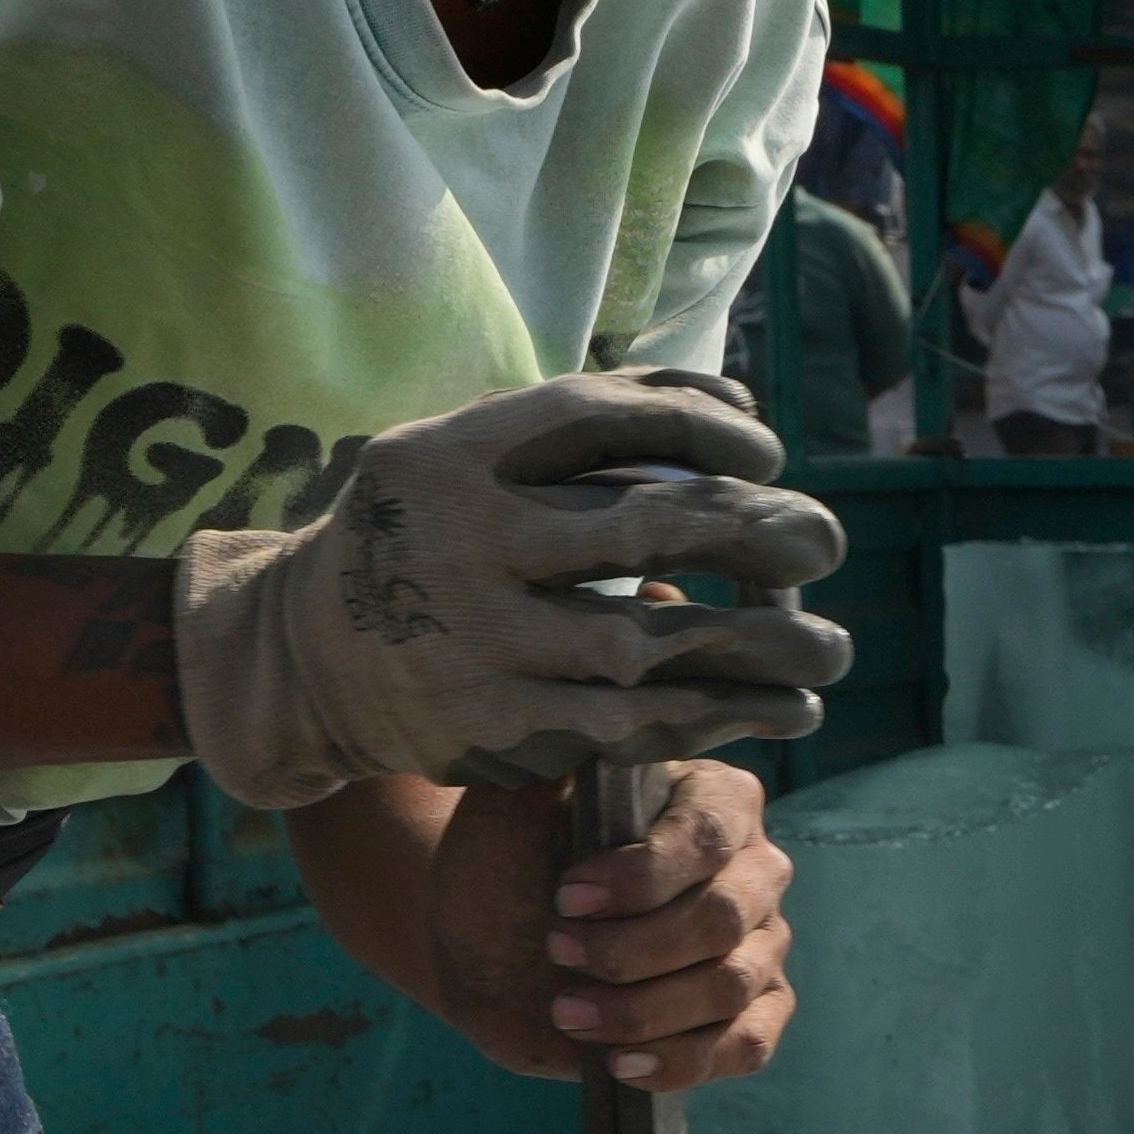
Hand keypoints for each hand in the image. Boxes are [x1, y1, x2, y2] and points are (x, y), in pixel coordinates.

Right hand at [168, 375, 849, 811]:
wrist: (303, 656)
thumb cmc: (432, 533)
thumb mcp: (471, 454)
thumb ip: (593, 420)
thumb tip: (738, 406)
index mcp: (455, 454)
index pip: (600, 418)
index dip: (701, 431)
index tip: (769, 457)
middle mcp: (462, 543)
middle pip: (643, 527)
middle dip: (756, 532)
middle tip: (824, 543)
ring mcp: (475, 641)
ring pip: (650, 643)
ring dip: (762, 648)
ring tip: (830, 650)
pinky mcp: (491, 726)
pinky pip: (627, 725)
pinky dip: (716, 718)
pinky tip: (779, 712)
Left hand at [409, 762, 794, 1091]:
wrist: (488, 946)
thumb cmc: (504, 867)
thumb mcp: (506, 811)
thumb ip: (539, 769)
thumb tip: (569, 735)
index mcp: (709, 800)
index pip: (707, 837)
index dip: (641, 877)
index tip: (565, 897)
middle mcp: (751, 869)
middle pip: (724, 918)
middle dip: (634, 950)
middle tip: (556, 954)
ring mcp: (759, 945)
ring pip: (732, 986)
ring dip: (643, 1010)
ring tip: (567, 1012)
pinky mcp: (747, 1013)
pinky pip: (749, 1043)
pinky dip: (686, 1059)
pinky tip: (623, 1064)